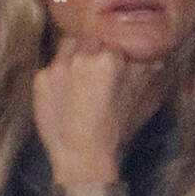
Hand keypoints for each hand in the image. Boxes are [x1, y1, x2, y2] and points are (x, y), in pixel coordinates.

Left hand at [32, 36, 170, 185]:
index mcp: (108, 59)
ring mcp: (57, 66)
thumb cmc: (114, 130)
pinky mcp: (39, 78)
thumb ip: (145, 74)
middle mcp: (80, 56)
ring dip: (75, 54)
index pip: (112, 43)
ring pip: (67, 45)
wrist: (80, 155)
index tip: (116, 66)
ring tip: (80, 76)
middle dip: (95, 51)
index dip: (115, 55)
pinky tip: (65, 91)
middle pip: (89, 40)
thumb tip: (155, 59)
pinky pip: (51, 65)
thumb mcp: (138, 101)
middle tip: (98, 71)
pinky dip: (59, 73)